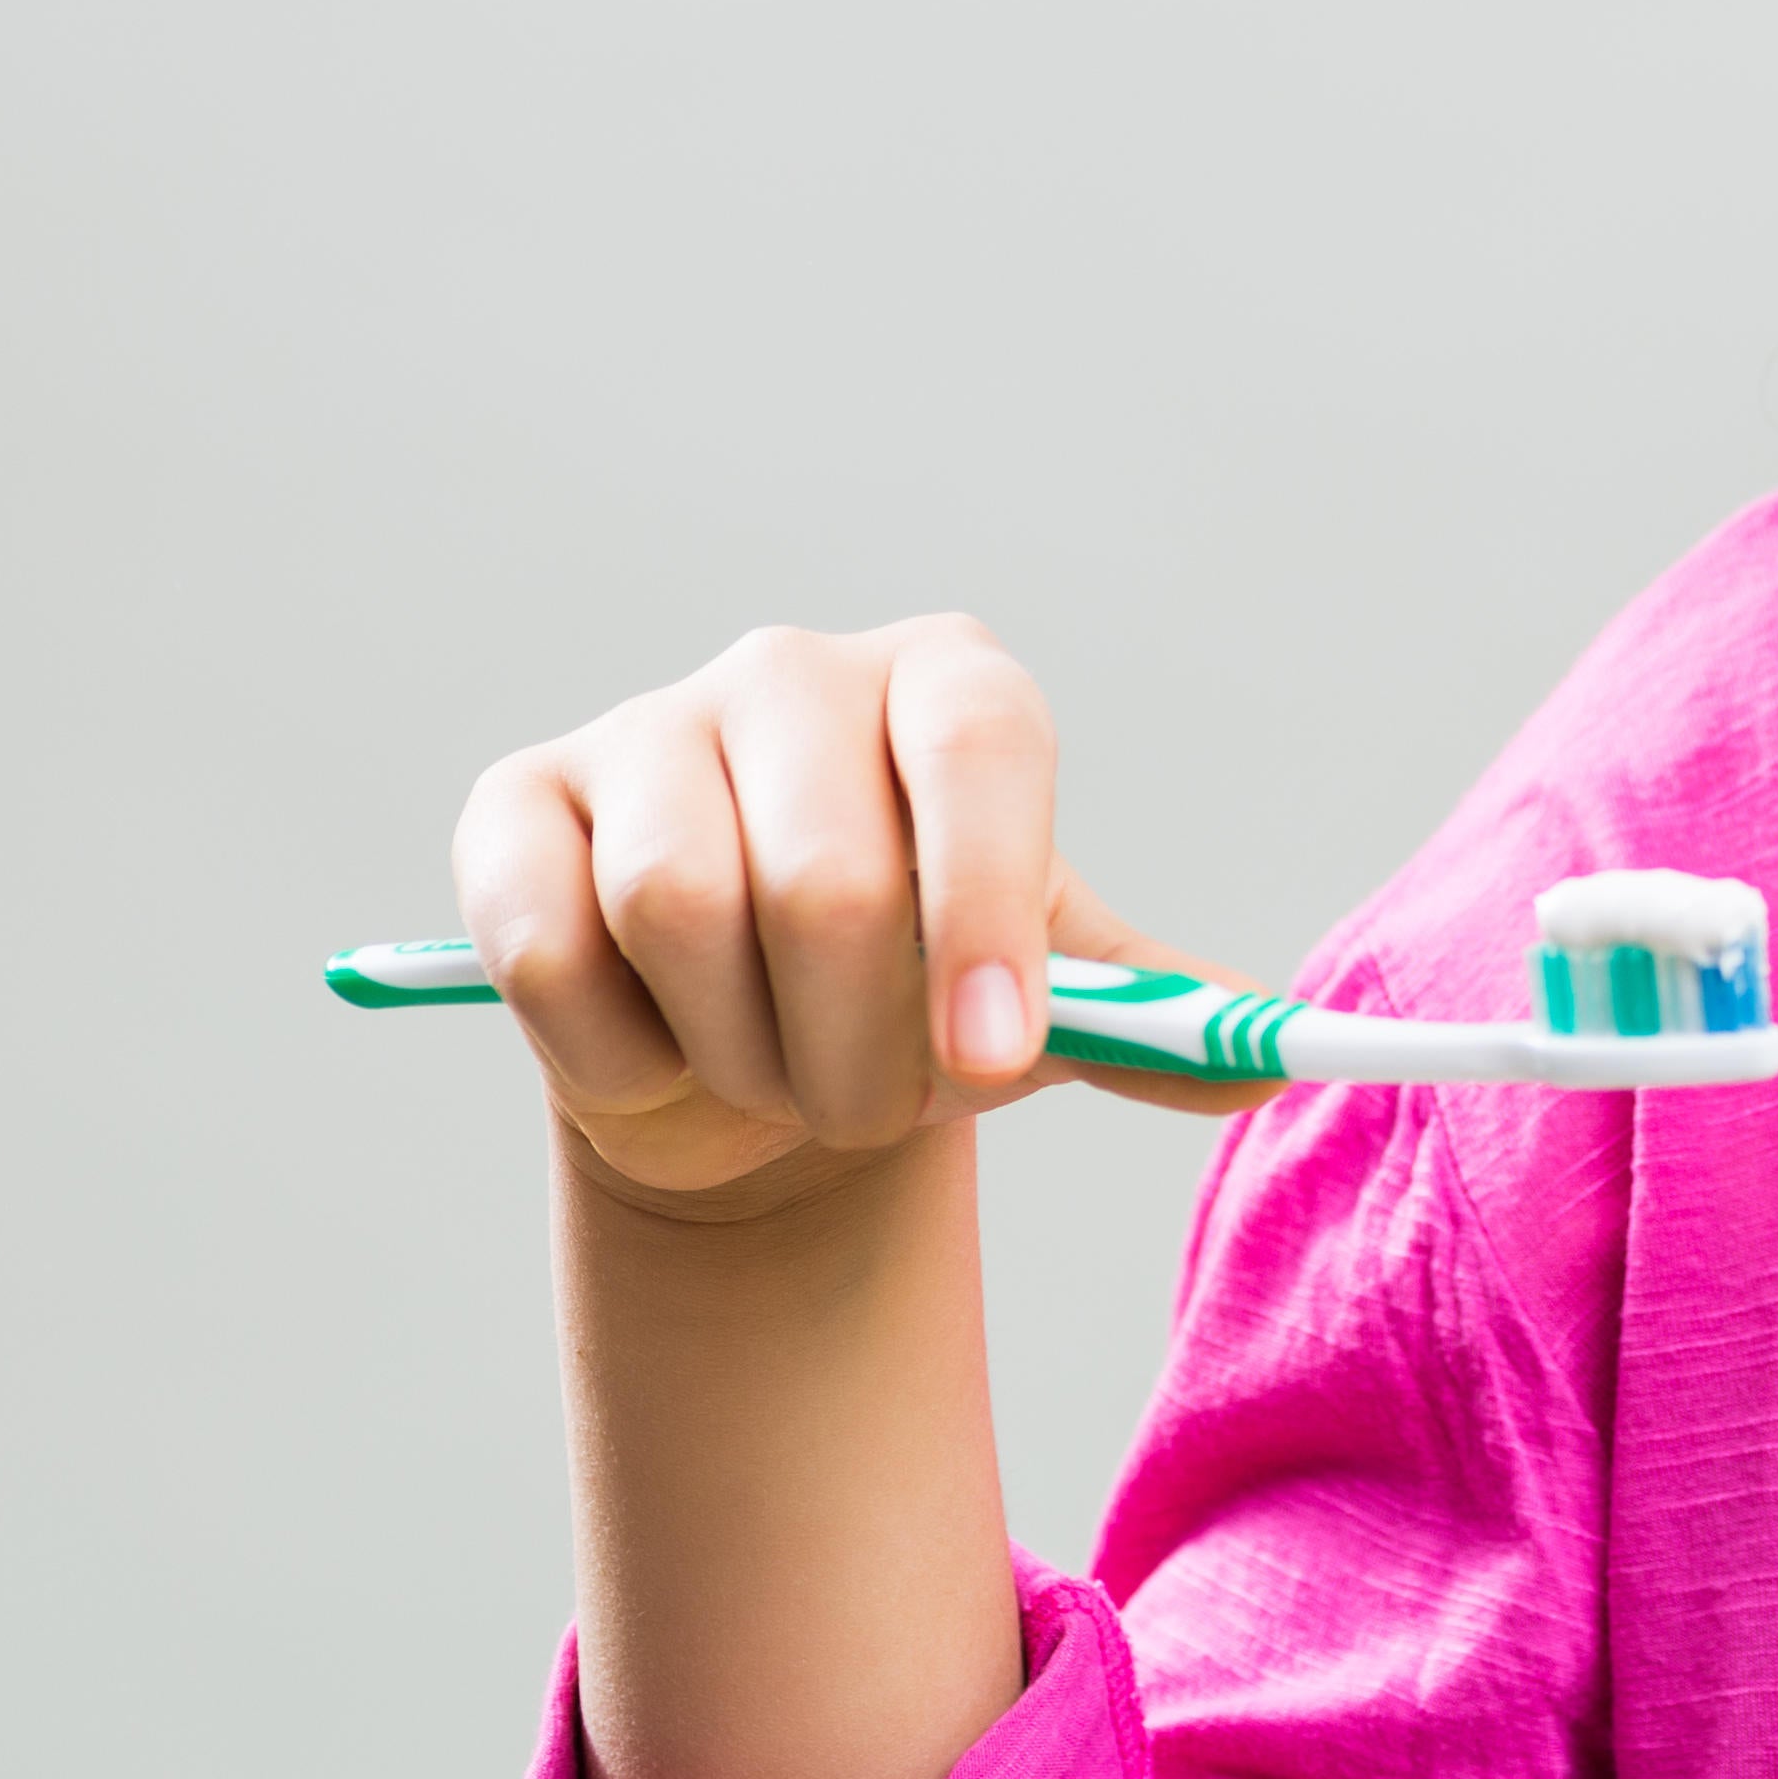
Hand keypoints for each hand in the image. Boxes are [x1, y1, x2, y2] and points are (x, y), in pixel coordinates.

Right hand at [454, 615, 1259, 1205]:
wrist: (758, 1055)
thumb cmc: (918, 996)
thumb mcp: (1044, 1001)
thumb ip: (1151, 1023)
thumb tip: (1264, 1059)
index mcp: (952, 683)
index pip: (982, 751)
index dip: (985, 911)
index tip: (996, 1055)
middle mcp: (797, 672)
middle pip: (823, 873)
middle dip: (858, 1050)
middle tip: (872, 1107)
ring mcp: (645, 726)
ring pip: (676, 906)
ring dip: (740, 1054)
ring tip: (774, 1076)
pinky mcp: (513, 805)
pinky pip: (545, 945)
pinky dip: (610, 1050)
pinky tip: (654, 1053)